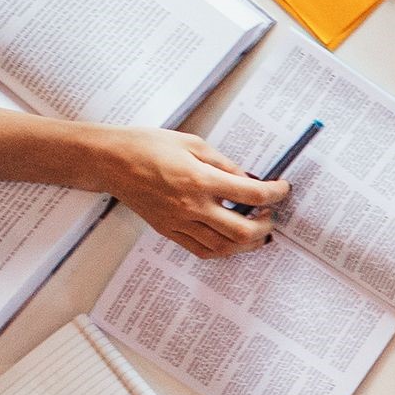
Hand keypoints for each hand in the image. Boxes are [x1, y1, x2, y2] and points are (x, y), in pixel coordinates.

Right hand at [94, 129, 287, 256]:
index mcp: (199, 180)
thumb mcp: (193, 144)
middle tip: (271, 215)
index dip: (275, 193)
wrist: (111, 161)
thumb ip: (224, 164)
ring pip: (223, 247)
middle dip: (265, 226)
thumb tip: (247, 180)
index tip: (283, 189)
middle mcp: (191, 206)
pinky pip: (201, 250)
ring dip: (247, 243)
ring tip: (257, 231)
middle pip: (242, 231)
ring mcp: (178, 223)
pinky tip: (231, 240)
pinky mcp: (168, 231)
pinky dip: (222, 249)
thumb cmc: (148, 145)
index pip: (250, 194)